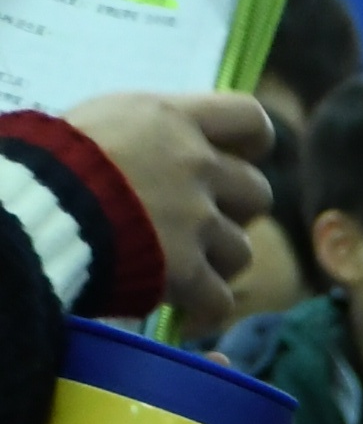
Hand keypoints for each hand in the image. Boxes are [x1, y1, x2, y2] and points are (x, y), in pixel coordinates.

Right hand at [66, 90, 270, 339]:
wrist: (44, 203)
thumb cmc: (60, 157)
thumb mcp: (108, 118)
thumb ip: (153, 129)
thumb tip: (174, 140)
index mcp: (176, 119)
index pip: (248, 117)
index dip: (253, 142)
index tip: (238, 157)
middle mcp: (196, 165)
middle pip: (257, 192)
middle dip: (236, 211)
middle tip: (202, 222)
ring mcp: (196, 219)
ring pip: (242, 250)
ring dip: (220, 261)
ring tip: (185, 263)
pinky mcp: (187, 270)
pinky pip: (221, 300)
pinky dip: (205, 306)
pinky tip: (185, 304)